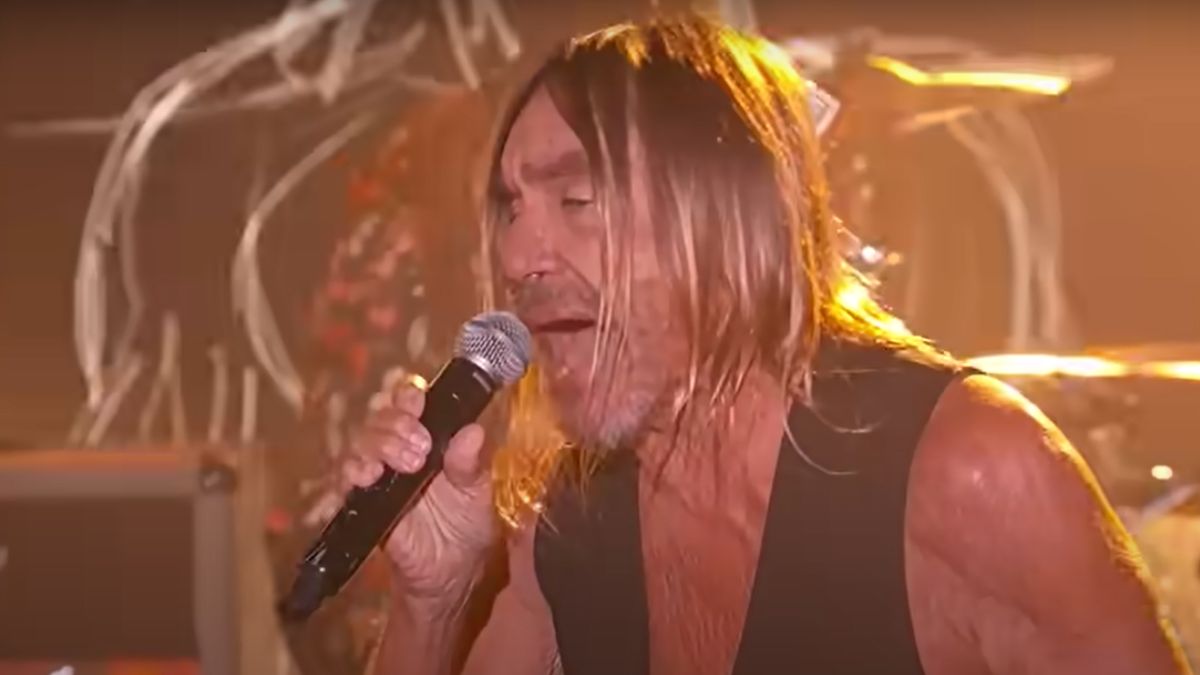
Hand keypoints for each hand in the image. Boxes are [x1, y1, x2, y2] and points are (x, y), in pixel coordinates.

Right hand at [340, 378, 497, 602]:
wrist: (452, 575)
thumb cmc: (467, 526)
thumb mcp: (477, 494)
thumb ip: (470, 464)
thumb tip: (473, 432)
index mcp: (427, 437)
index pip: (407, 401)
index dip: (406, 396)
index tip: (418, 405)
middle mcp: (398, 449)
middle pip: (378, 416)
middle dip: (396, 423)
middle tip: (420, 447)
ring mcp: (377, 476)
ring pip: (359, 443)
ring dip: (378, 445)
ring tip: (406, 465)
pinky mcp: (361, 505)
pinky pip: (342, 482)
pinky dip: (349, 474)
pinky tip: (367, 477)